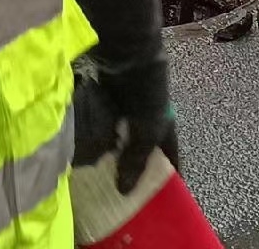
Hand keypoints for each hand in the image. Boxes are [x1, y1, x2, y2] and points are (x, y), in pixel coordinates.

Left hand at [100, 62, 177, 192]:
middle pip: (141, 153)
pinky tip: (87, 155)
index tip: (160, 202)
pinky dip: (99, 140)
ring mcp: (128, 113)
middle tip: (120, 195)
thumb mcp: (146, 131)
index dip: (168, 179)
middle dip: (132, 171)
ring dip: (112, 157)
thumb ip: (136, 161)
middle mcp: (148, 121)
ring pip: (121, 142)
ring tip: (99, 179)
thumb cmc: (147, 94)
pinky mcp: (110, 104)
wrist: (128, 55)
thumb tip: (124, 193)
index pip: (170, 160)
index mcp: (165, 128)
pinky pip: (105, 129)